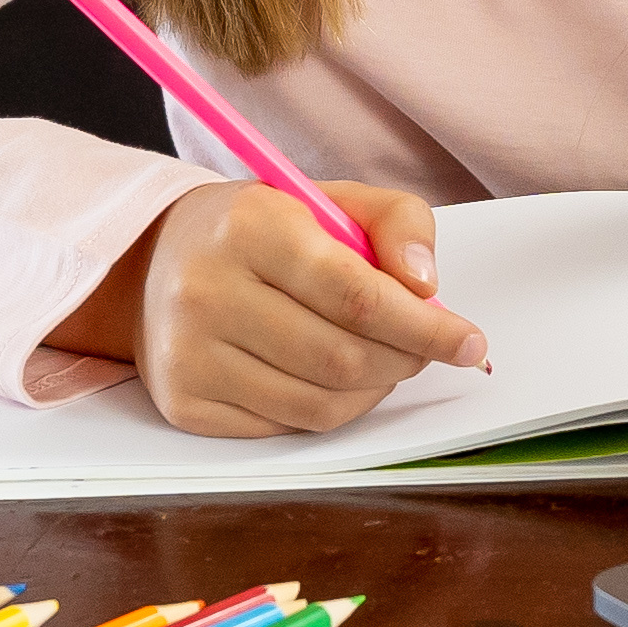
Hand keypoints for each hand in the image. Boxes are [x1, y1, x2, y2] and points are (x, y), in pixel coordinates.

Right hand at [49, 179, 486, 437]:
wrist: (157, 261)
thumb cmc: (265, 230)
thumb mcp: (333, 199)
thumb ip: (399, 224)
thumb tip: (427, 289)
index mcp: (250, 227)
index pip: (357, 295)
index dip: (425, 327)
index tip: (470, 342)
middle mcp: (207, 292)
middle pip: (344, 357)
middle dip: (406, 360)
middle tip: (426, 348)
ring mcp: (189, 354)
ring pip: (320, 403)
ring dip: (374, 389)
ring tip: (383, 360)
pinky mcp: (185, 401)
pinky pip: (287, 427)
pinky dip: (331, 409)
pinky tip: (334, 379)